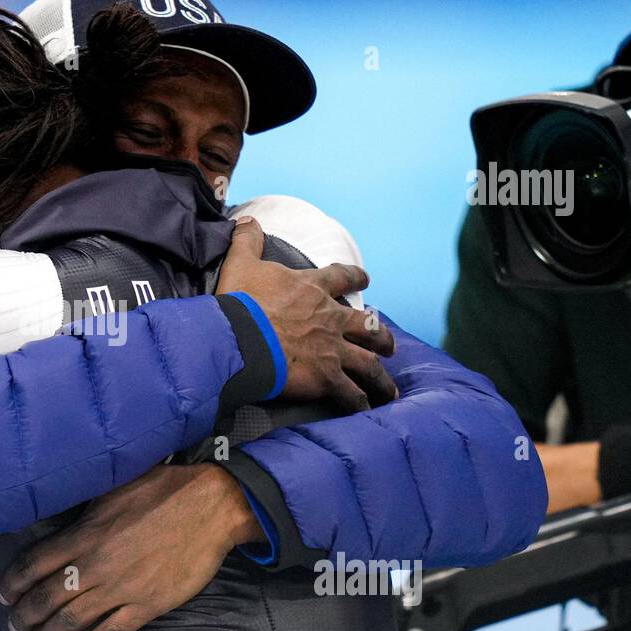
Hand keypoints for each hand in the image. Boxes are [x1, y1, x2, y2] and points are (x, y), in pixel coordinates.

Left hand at [0, 463, 263, 630]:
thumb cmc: (162, 489)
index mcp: (84, 534)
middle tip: (14, 626)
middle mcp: (96, 565)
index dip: (14, 582)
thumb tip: (63, 521)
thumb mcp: (112, 490)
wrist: (211, 506)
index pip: (35, 563)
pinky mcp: (147, 605)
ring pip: (73, 620)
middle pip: (47, 597)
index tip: (4, 595)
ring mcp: (121, 588)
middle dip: (25, 615)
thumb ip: (85, 514)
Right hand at [216, 216, 396, 412]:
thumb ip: (246, 240)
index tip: (366, 280)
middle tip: (388, 343)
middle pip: (368, 326)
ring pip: (369, 363)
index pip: (343, 277)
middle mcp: (330, 318)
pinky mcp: (326, 377)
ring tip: (389, 388)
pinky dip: (358, 403)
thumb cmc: (241, 301)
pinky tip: (364, 410)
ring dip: (380, 376)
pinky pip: (350, 393)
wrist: (241, 337)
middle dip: (381, 336)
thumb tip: (247, 220)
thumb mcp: (241, 262)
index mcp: (313, 289)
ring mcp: (332, 349)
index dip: (356, 277)